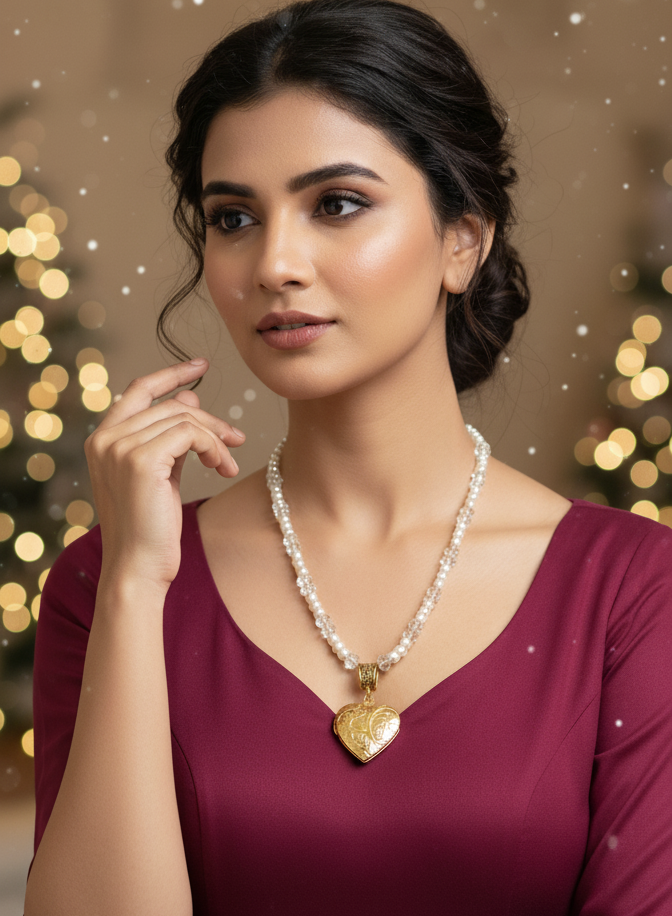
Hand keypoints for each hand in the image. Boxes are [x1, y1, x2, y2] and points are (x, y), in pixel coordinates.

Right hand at [84, 358, 244, 589]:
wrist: (138, 567)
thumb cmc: (150, 527)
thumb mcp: (160, 472)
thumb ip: (169, 435)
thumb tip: (189, 397)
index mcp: (102, 439)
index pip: (138, 390)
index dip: (171, 375)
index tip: (200, 365)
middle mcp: (104, 438)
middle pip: (170, 406)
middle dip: (209, 420)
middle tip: (236, 439)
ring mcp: (119, 447)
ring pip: (184, 418)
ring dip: (216, 439)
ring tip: (229, 463)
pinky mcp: (140, 459)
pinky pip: (190, 434)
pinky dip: (214, 447)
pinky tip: (223, 468)